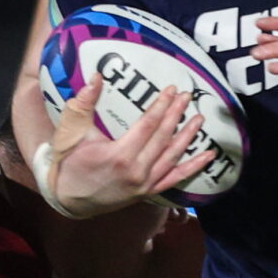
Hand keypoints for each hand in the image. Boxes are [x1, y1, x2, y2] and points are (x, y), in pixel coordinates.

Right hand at [44, 78, 212, 217]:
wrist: (68, 199)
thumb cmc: (69, 164)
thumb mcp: (71, 133)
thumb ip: (83, 105)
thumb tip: (96, 77)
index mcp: (119, 155)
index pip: (147, 125)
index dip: (161, 106)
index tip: (172, 90)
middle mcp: (136, 171)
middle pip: (163, 138)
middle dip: (176, 115)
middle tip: (187, 97)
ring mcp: (145, 184)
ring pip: (173, 157)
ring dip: (188, 137)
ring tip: (200, 119)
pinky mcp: (148, 192)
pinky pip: (176, 179)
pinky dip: (194, 167)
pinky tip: (209, 155)